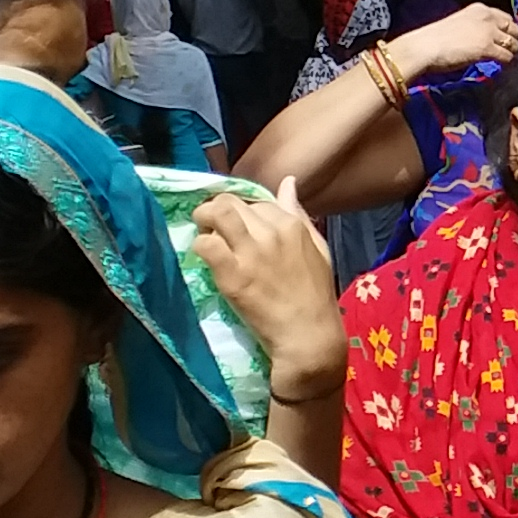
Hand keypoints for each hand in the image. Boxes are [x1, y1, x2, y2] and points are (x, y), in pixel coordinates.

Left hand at [192, 182, 344, 401]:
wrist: (308, 333)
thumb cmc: (314, 294)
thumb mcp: (317, 247)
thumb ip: (299, 214)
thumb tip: (288, 183)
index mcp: (291, 224)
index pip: (256, 199)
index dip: (242, 210)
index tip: (236, 224)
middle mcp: (270, 232)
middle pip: (230, 202)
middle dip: (216, 210)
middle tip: (212, 226)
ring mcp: (250, 253)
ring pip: (215, 214)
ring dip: (203, 220)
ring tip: (204, 234)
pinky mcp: (232, 275)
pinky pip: (206, 244)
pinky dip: (200, 246)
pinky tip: (205, 257)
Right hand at [389, 4, 517, 83]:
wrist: (424, 47)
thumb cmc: (435, 38)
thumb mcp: (460, 23)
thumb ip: (475, 26)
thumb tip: (485, 38)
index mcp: (479, 9)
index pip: (506, 18)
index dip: (509, 30)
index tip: (507, 38)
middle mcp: (487, 17)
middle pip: (514, 29)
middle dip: (513, 40)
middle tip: (509, 50)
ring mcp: (488, 32)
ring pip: (513, 44)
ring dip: (511, 52)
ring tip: (506, 59)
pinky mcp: (487, 48)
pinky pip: (507, 56)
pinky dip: (506, 62)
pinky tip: (501, 66)